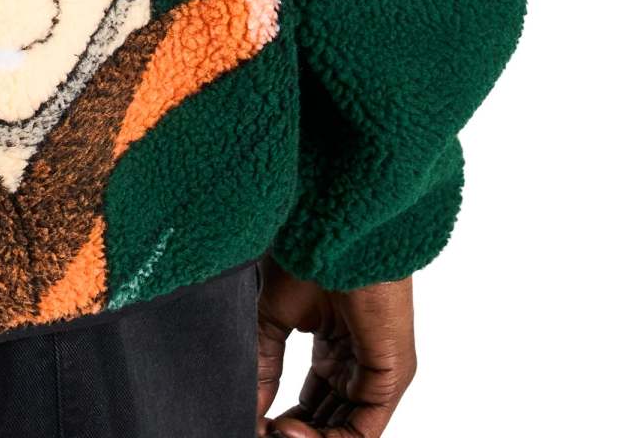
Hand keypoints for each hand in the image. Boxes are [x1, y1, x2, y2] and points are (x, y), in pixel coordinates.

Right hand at [255, 260, 415, 436]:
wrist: (331, 222)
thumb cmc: (307, 249)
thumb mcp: (273, 314)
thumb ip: (264, 362)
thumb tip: (249, 404)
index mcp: (335, 347)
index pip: (314, 402)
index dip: (282, 420)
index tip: (252, 421)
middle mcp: (358, 364)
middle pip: (330, 420)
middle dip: (294, 433)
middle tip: (259, 431)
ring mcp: (377, 371)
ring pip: (348, 429)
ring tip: (273, 434)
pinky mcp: (390, 374)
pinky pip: (365, 427)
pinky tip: (293, 432)